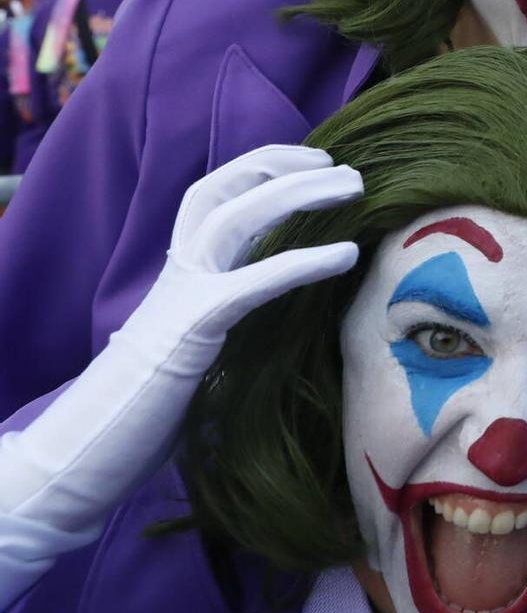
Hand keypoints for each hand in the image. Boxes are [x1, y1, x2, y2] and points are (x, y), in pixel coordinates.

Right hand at [0, 145, 359, 607]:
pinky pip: (252, 283)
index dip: (262, 167)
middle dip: (286, 167)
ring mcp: (181, 296)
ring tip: (353, 187)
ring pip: (236, 217)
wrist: (87, 451)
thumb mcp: (200, 345)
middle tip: (346, 166)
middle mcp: (177, 271)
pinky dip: (302, 262)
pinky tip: (346, 256)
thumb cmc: (148, 407)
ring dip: (297, 193)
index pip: (214, 193)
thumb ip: (232, 314)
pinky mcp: (191, 331)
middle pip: (225, 189)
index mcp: (180, 272)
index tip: (316, 161)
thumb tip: (289, 313)